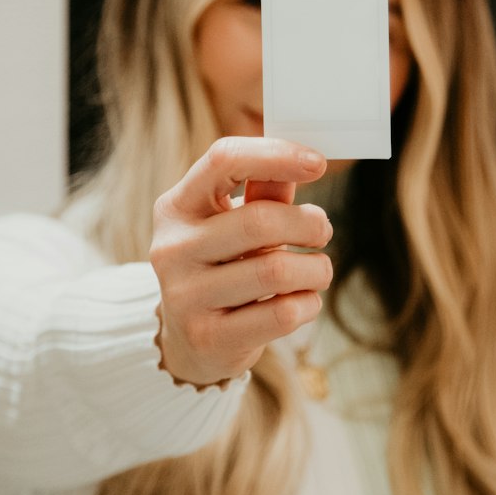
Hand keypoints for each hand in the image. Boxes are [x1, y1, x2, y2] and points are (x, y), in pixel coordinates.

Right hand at [150, 137, 332, 387]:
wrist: (190, 339)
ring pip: (277, 271)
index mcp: (176, 207)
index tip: (318, 163)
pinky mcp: (209, 337)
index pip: (223, 160)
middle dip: (309, 223)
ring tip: (318, 270)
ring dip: (316, 268)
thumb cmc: (221, 265)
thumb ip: (264, 192)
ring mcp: (185, 296)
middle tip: (322, 230)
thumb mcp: (231, 223)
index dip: (276, 155)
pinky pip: (282, 314)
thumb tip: (305, 160)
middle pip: (261, 221)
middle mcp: (172, 248)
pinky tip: (303, 300)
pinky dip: (308, 303)